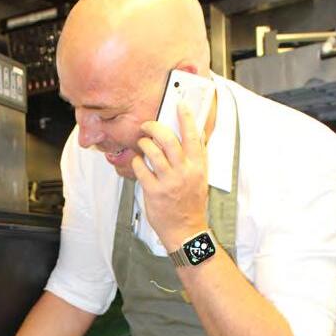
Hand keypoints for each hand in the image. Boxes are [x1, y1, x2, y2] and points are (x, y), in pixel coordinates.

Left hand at [132, 103, 208, 250]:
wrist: (186, 230)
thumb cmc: (191, 205)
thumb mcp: (199, 179)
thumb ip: (195, 159)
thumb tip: (191, 139)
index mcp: (198, 167)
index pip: (193, 136)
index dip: (186, 118)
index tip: (179, 105)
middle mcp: (184, 172)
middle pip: (168, 140)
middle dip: (154, 128)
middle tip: (147, 125)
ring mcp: (168, 181)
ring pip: (153, 152)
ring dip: (144, 143)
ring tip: (142, 144)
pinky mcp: (153, 191)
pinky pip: (141, 169)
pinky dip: (137, 162)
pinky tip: (138, 162)